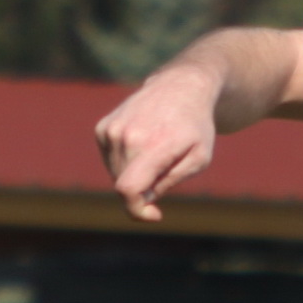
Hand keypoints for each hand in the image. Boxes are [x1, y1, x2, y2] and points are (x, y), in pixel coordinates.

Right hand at [95, 64, 222, 222]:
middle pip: (125, 185)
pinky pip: (111, 160)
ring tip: (158, 153)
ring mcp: (111, 130)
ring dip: (136, 175)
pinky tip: (144, 144)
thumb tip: (144, 199)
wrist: (180, 88)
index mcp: (153, 146)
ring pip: (117, 174)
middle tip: (167, 172)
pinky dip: (126, 162)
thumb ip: (171, 181)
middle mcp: (126, 136)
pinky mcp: (103, 128)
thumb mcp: (199, 159)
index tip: (154, 214)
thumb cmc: (195, 127)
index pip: (129, 189)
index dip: (137, 210)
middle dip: (144, 190)